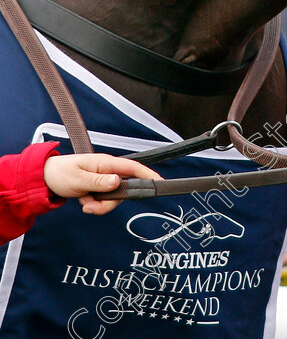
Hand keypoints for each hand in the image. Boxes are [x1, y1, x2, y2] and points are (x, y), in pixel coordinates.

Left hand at [43, 153, 159, 215]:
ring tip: (83, 203)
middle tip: (90, 207)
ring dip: (99, 205)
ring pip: (113, 198)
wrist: (44, 178)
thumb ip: (98, 182)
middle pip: (123, 190)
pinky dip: (94, 205)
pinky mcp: (99, 187)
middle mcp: (108, 170)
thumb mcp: (77, 180)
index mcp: (106, 163)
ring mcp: (103, 179)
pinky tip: (82, 201)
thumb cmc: (60, 174)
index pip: (132, 167)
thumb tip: (117, 182)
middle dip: (108, 203)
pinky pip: (104, 201)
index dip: (147, 174)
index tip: (159, 182)